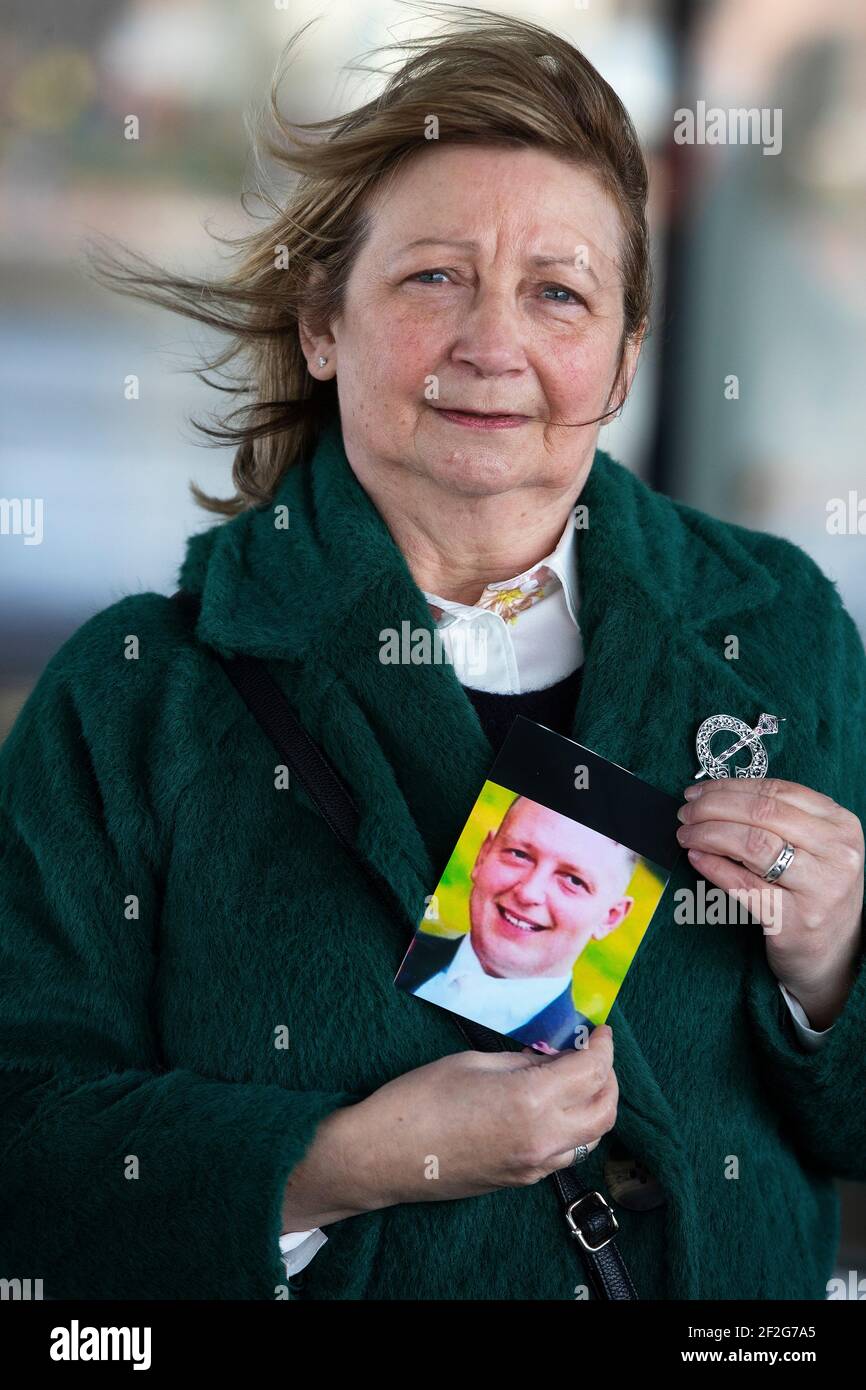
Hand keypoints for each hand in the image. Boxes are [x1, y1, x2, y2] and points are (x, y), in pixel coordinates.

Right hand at [281, 1026, 615, 1229]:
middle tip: (594, 1053)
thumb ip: (521, 1060)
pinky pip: (565, 1154)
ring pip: (591, 1137)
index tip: (599, 1030)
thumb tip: (550, 1056)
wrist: (382, 1156)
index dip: (602, 1046)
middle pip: (604, 1109)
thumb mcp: (474, 1062)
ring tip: (577, 1079)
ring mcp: (534, 1167)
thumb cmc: (418, 1099)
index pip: (592, 1071)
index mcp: (532, 1101)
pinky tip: (551, 1108)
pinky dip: (572, 1128)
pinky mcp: (521, 1181)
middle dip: (608, 1077)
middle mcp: (543, 1139)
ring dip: (594, 1105)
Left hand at [677, 777, 864, 1028]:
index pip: (777, 791)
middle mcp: (836, 854)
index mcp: (841, 825)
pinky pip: (744, 885)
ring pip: (752, 844)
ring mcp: (819, 889)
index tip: (698, 791)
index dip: (729, 788)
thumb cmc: (815, 892)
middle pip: (762, 813)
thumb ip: (779, 821)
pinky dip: (713, 867)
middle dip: (713, 808)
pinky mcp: (795, 921)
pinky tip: (695, 858)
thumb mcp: (814, 849)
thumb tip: (715, 796)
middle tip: (685, 814)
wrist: (833, 955)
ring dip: (708, 834)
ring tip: (686, 835)